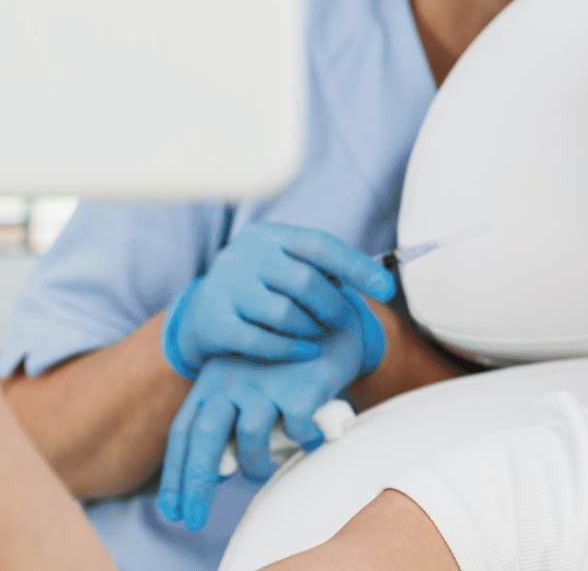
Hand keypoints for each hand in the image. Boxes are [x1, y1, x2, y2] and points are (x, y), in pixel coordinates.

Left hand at [156, 319, 368, 530]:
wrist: (333, 319)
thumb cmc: (286, 361)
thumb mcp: (247, 383)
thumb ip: (228, 419)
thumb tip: (215, 472)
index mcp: (213, 379)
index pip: (184, 431)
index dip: (175, 472)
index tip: (172, 508)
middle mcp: (232, 378)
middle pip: (205, 440)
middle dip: (196, 486)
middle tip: (194, 520)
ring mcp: (265, 381)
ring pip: (250, 441)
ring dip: (257, 465)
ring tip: (267, 465)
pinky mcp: (299, 386)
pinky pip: (295, 432)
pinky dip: (303, 441)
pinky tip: (309, 437)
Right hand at [160, 222, 394, 377]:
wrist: (200, 315)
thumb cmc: (258, 290)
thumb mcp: (282, 269)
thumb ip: (319, 269)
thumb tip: (375, 277)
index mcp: (267, 236)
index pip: (318, 244)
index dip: (357, 266)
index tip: (387, 288)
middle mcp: (243, 255)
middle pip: (304, 280)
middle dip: (332, 306)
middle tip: (341, 320)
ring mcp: (226, 287)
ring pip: (284, 313)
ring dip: (310, 328)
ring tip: (316, 332)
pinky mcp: (214, 321)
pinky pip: (262, 340)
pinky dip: (290, 349)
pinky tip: (304, 351)